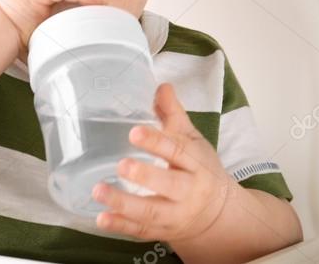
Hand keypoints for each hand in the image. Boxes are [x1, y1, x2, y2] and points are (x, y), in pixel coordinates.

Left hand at [91, 82, 234, 243]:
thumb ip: (173, 114)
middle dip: (146, 176)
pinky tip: (101, 219)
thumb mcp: (194, 140)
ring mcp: (176, 215)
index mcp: (196, 164)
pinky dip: (121, 227)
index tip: (134, 133)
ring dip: (124, 203)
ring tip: (99, 191)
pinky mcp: (163, 232)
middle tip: (121, 165)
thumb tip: (161, 86)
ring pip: (152, 212)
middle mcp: (189, 191)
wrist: (219, 214)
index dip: (156, 141)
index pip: (177, 151)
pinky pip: (142, 232)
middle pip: (170, 185)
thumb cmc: (201, 170)